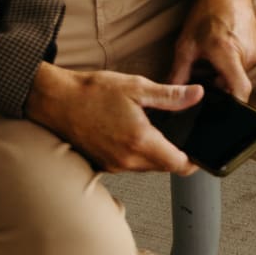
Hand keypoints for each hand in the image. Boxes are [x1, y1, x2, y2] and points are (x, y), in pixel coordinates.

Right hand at [25, 63, 200, 174]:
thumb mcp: (137, 87)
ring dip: (156, 154)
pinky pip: (129, 165)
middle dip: (175, 155)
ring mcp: (113, 165)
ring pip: (146, 167)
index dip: (193, 161)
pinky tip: (135, 134)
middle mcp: (126, 160)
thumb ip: (171, 96)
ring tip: (158, 132)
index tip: (200, 152)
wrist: (55, 100)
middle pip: (163, 167)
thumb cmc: (92, 92)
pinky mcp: (101, 164)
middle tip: (181, 136)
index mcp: (140, 141)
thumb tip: (196, 95)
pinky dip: (138, 154)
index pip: (177, 164)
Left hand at [169, 0, 255, 101]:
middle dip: (217, 86)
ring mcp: (254, 51)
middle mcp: (246, 55)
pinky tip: (218, 51)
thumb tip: (170, 96)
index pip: (240, 91)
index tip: (221, 113)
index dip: (233, 106)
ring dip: (222, 74)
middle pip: (233, 86)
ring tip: (209, 58)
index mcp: (228, 54)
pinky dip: (229, 64)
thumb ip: (178, 74)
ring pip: (237, 75)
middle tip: (201, 73)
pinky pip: (242, 65)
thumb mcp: (185, 45)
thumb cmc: (206, 14)